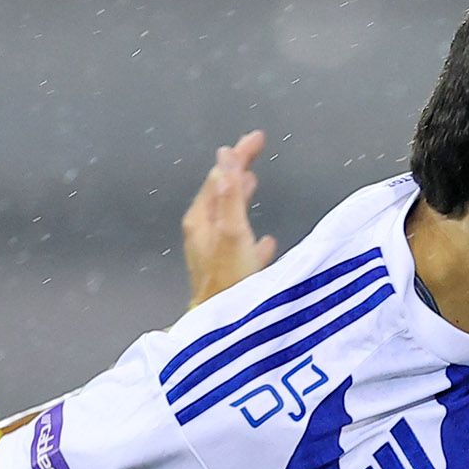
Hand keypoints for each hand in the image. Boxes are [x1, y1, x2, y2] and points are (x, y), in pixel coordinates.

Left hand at [181, 131, 276, 304]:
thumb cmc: (229, 283)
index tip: (257, 138)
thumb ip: (230, 194)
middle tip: (254, 154)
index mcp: (202, 221)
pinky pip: (241, 247)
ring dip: (241, 199)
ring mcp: (214, 254)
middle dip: (237, 172)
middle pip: (220, 193)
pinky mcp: (227, 274)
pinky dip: (252, 238)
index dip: (238, 154)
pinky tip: (266, 242)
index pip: (219, 175)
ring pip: (229, 218)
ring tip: (254, 185)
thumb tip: (226, 156)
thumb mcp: (232, 232)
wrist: (225, 329)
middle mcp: (203, 235)